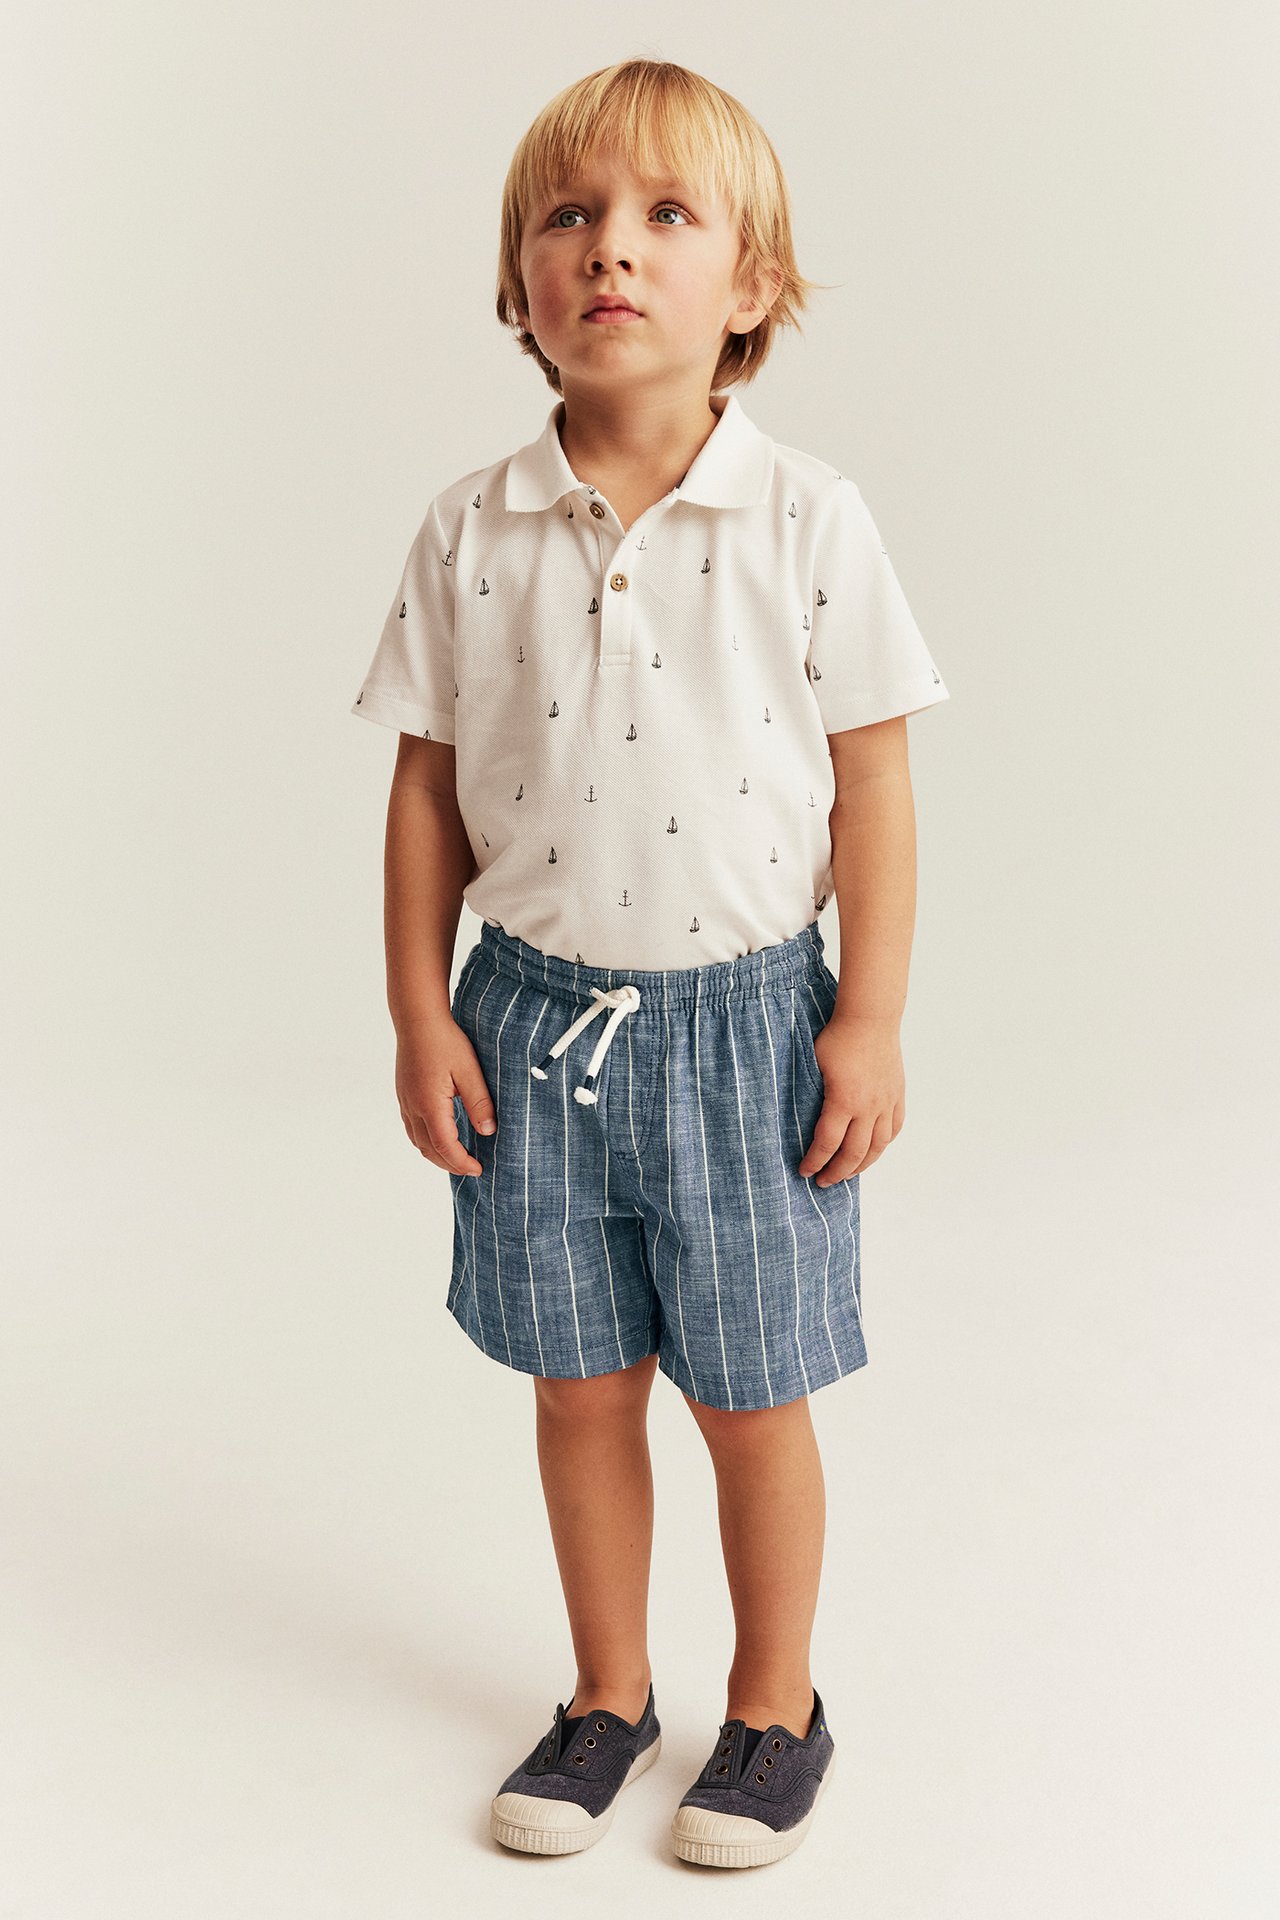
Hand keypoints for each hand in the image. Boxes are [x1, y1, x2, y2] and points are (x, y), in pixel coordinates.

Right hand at [394, 1014, 497, 1177]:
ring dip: (437, 1155)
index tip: (479, 1169)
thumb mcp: (469, 1070)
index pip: (445, 1146)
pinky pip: (413, 1129)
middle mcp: (413, 1108)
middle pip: (429, 1150)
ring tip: (458, 1158)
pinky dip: (428, 1141)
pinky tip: (441, 1137)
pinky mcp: (404, 1095)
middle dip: (450, 1164)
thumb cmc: (445, 1041)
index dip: (462, 1162)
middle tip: (472, 1168)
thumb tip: (488, 1131)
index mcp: (429, 1104)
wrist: (417, 1020)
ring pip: (418, 1142)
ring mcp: (405, 1102)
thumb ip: (479, 1102)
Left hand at [797, 1012, 904, 1185]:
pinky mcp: (897, 1095)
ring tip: (848, 1173)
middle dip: (836, 1172)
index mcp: (843, 1101)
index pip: (827, 1144)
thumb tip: (793, 1116)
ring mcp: (886, 1103)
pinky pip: (894, 1129)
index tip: (804, 1171)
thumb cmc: (836, 1038)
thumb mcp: (812, 1065)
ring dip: (861, 1165)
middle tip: (822, 1182)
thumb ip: (809, 1094)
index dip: (814, 1162)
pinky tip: (873, 1150)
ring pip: (878, 1147)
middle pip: (853, 1153)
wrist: (870, 1018)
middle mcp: (868, 1107)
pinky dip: (883, 1144)